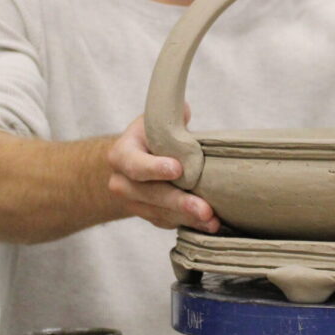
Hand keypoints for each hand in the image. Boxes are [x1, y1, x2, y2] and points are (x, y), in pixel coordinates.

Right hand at [107, 113, 219, 232]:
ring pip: (160, 213)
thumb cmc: (153, 136)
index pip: (134, 164)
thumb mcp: (157, 121)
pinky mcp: (148, 216)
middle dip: (179, 202)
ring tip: (212, 221)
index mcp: (122, 154)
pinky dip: (188, 223)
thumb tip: (184, 110)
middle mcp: (122, 182)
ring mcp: (134, 203)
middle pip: (150, 195)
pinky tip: (208, 224)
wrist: (137, 160)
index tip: (178, 169)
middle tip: (204, 208)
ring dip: (188, 218)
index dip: (154, 168)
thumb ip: (171, 115)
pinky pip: (168, 222)